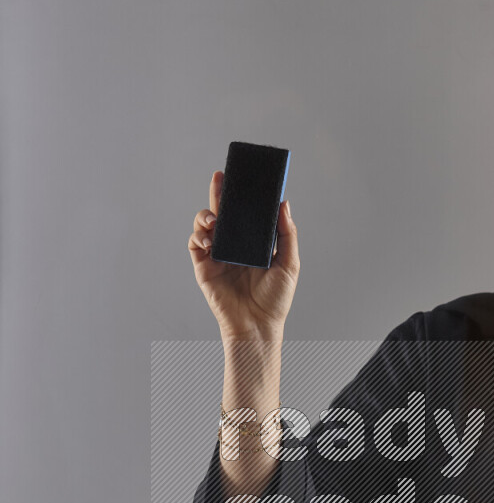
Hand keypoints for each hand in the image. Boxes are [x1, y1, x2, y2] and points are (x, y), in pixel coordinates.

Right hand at [188, 170, 299, 341]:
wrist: (257, 326)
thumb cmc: (275, 300)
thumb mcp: (289, 264)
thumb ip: (287, 233)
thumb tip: (284, 203)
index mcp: (254, 243)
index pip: (246, 213)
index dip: (243, 195)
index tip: (244, 176)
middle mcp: (235, 246)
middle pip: (223, 212)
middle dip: (219, 192)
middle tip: (220, 176)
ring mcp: (218, 255)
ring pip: (205, 225)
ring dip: (206, 215)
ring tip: (213, 218)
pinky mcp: (204, 267)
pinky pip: (195, 244)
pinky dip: (198, 236)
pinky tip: (208, 239)